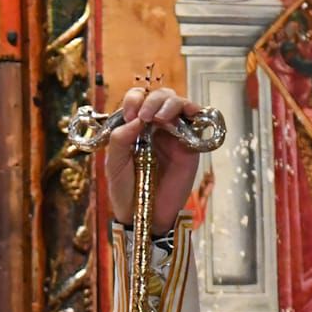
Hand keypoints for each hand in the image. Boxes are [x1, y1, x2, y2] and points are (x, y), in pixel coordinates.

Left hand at [103, 85, 205, 233]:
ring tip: (160, 118)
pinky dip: (194, 113)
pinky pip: (196, 123)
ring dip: (170, 103)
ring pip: (179, 103)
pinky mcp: (189, 147)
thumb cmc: (126, 190)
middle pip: (161, 96)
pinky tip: (185, 116)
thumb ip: (120, 140)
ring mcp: (174, 135)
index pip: (138, 99)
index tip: (130, 116)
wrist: (143, 215)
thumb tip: (135, 120)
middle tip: (145, 116)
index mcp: (135, 126)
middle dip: (153, 100)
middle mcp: (155, 126)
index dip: (135, 100)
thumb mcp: (114, 164)